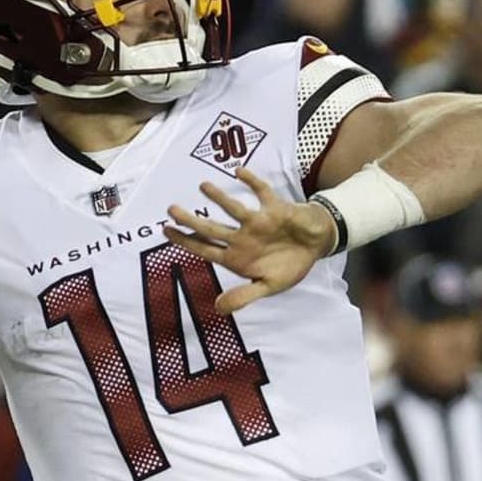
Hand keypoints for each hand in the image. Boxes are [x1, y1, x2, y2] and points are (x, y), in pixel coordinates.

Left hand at [164, 166, 335, 313]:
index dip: (186, 241)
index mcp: (236, 257)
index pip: (205, 249)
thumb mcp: (268, 287)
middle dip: (192, 220)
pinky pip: (262, 193)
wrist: (315, 246)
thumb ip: (244, 297)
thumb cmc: (288, 266)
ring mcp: (258, 223)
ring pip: (234, 209)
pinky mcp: (276, 210)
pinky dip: (252, 182)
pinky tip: (238, 171)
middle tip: (171, 210)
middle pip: (212, 228)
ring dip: (219, 198)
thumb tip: (218, 309)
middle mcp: (242, 238)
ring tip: (203, 186)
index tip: (166, 231)